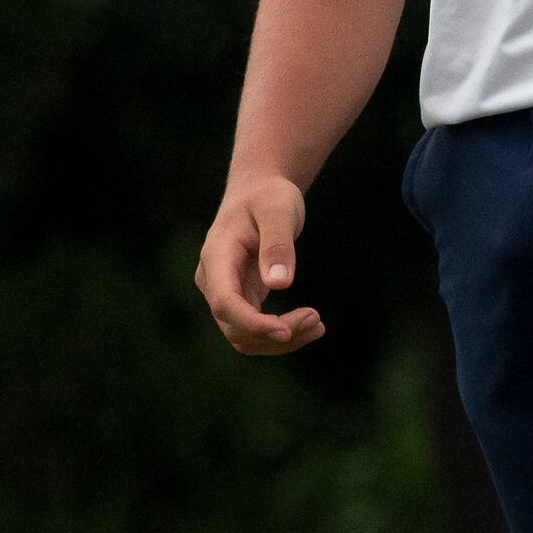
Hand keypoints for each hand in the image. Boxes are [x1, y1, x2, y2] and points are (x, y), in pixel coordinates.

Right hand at [194, 174, 325, 354]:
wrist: (259, 192)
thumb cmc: (268, 196)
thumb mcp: (278, 209)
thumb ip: (278, 244)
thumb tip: (279, 284)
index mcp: (217, 256)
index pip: (224, 302)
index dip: (252, 323)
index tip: (285, 331)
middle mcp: (213, 280)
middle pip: (235, 326)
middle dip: (274, 333)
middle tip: (317, 320)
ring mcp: (224, 292)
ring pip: (244, 335)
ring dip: (279, 340)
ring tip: (318, 326)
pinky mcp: (240, 298)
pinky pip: (254, 328)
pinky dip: (281, 333)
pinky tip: (312, 326)